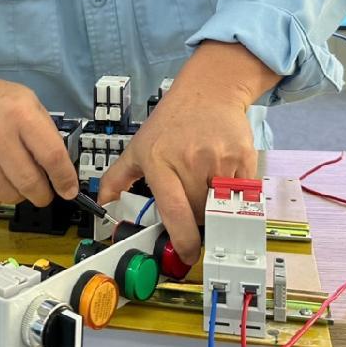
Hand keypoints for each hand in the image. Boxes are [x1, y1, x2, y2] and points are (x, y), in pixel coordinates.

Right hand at [0, 73, 79, 207]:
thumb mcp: (32, 104)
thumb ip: (48, 136)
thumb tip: (63, 174)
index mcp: (20, 115)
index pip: (51, 156)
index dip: (64, 178)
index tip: (69, 190)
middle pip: (30, 182)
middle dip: (44, 195)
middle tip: (45, 192)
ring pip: (9, 196)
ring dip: (21, 195)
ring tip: (18, 179)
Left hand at [97, 43, 270, 263]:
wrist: (208, 92)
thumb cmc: (171, 123)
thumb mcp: (138, 147)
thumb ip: (117, 178)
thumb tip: (102, 203)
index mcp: (160, 164)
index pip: (174, 211)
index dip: (183, 240)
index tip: (188, 254)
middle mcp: (190, 162)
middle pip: (198, 214)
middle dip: (195, 220)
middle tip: (191, 207)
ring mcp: (219, 159)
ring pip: (220, 206)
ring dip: (214, 207)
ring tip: (206, 188)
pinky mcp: (243, 157)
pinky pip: (241, 193)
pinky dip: (233, 195)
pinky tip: (222, 179)